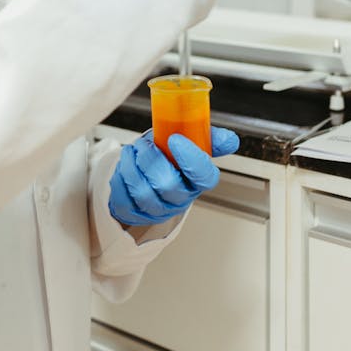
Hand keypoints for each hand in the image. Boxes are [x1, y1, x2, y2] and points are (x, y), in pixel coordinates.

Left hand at [108, 127, 239, 227]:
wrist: (145, 174)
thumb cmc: (167, 158)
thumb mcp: (188, 143)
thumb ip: (209, 139)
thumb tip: (230, 140)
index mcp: (196, 181)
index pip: (204, 178)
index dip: (191, 159)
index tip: (175, 139)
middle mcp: (178, 199)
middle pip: (169, 185)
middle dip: (153, 159)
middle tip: (146, 143)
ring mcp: (155, 208)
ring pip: (143, 190)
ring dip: (134, 164)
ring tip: (135, 151)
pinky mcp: (133, 211)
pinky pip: (123, 196)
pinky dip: (121, 174)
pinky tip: (127, 164)